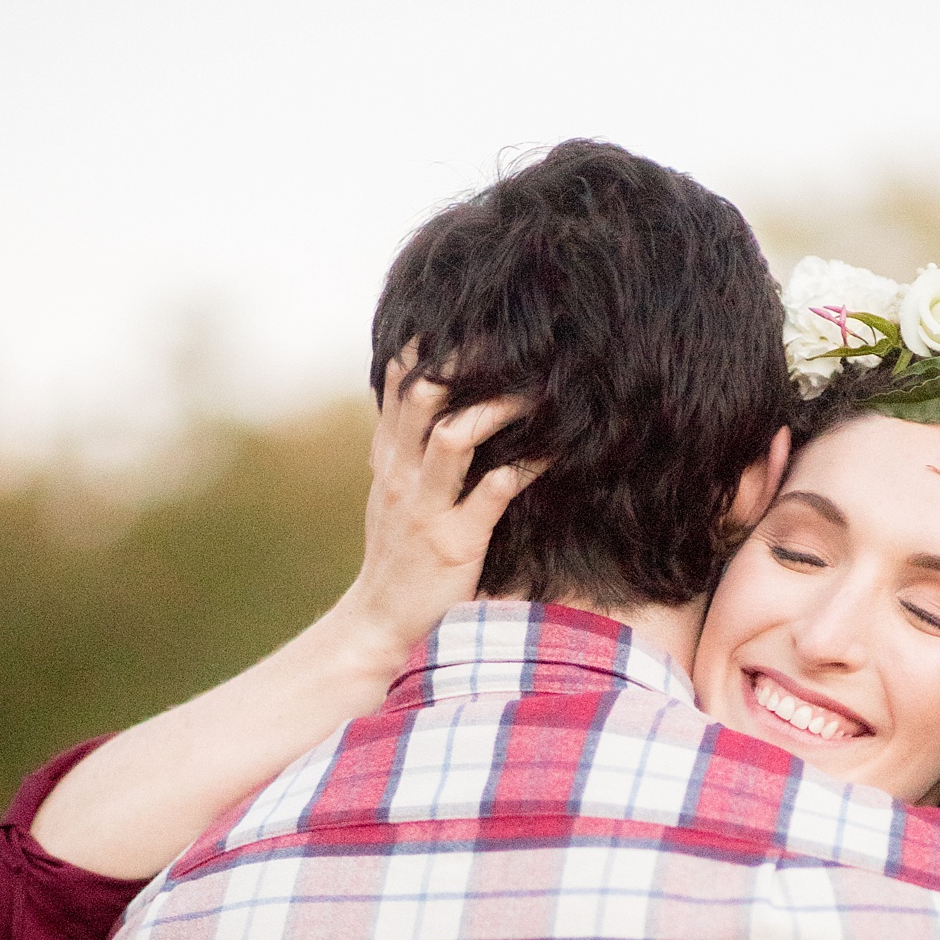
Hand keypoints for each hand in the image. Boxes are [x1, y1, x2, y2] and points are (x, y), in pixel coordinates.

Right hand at [341, 347, 542, 670]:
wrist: (381, 624)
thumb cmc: (399, 558)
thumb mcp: (393, 496)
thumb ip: (408, 450)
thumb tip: (432, 405)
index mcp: (388, 458)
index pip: (400, 380)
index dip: (433, 341)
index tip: (471, 315)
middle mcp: (402, 475)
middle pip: (423, 393)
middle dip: (466, 361)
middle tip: (514, 339)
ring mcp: (426, 509)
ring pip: (454, 436)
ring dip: (498, 406)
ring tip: (539, 387)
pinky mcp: (456, 543)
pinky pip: (494, 491)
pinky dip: (527, 465)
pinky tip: (558, 449)